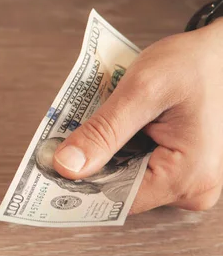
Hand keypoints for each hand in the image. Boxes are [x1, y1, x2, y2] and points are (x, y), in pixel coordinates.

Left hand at [53, 18, 222, 213]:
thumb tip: (66, 166)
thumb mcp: (141, 90)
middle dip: (88, 166)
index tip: (49, 167)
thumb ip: (103, 131)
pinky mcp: (174, 173)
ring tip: (87, 131)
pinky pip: (132, 170)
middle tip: (61, 141)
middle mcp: (190, 189)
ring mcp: (183, 183)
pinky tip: (105, 132)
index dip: (80, 183)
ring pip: (121, 181)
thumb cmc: (191, 66)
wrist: (217, 55)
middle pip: (118, 191)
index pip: (116, 200)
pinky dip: (112, 153)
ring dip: (99, 158)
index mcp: (187, 177)